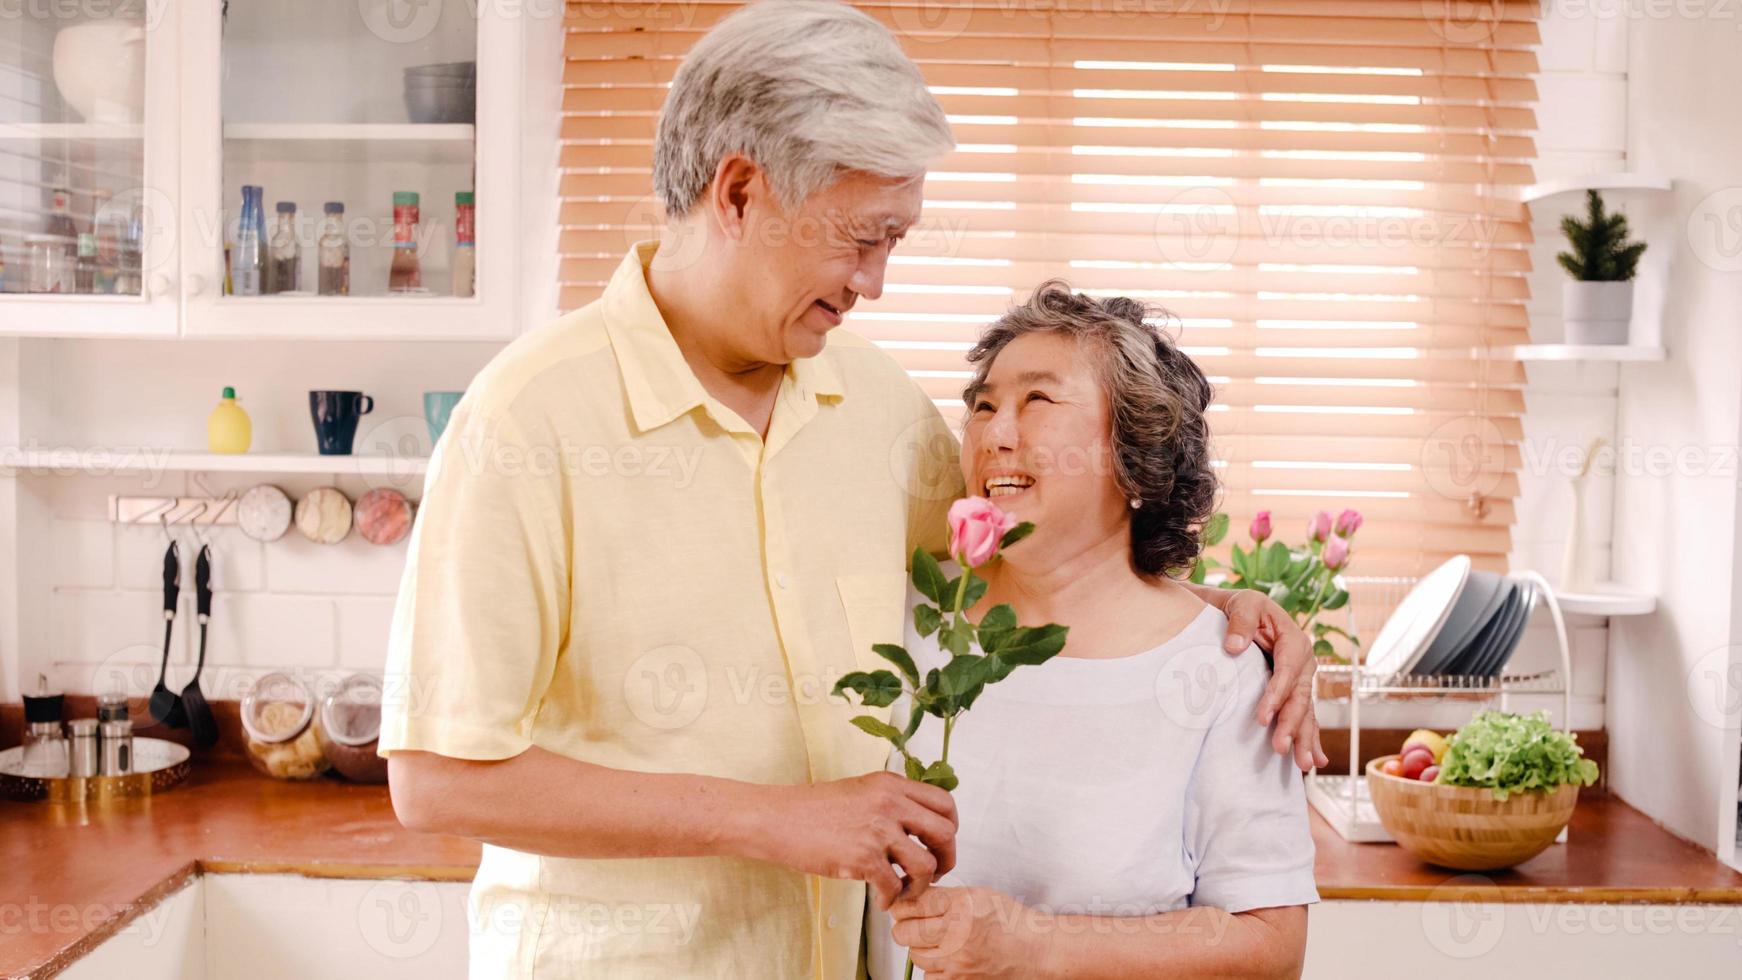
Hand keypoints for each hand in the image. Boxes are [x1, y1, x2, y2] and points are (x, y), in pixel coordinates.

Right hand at [756, 771, 956, 910]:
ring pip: (927, 865)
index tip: (940, 844)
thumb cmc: (813, 808)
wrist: (777, 819)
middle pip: (945, 833)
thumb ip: (892, 801)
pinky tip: (881, 900)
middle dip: (945, 859)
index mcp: (891, 784)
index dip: (951, 828)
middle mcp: (890, 803)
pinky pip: (895, 887)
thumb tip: (920, 823)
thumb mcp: (861, 790)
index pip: (945, 803)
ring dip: (920, 885)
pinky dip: (892, 900)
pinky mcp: (862, 857)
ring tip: (904, 891)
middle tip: (931, 873)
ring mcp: (877, 830)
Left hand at [890, 885, 1044, 977]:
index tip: (903, 904)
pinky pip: (928, 976)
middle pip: (904, 932)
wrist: (1037, 951)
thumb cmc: (1012, 921)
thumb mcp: (980, 894)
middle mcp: (957, 933)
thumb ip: (946, 895)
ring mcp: (957, 962)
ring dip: (920, 948)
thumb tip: (913, 896)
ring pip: (915, 955)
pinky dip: (933, 968)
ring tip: (935, 941)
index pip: (912, 903)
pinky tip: (946, 958)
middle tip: (913, 923)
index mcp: (961, 905)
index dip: (902, 903)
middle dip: (904, 926)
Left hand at [1216, 589, 1328, 771]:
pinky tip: (1316, 759)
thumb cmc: (1242, 607)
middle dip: (1292, 724)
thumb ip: (1240, 622)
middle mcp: (1303, 661)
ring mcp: (1301, 678)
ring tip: (1304, 764)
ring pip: (1305, 711)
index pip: (1288, 670)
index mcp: (1294, 639)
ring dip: (1304, 738)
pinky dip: (1311, 737)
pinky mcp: (1294, 690)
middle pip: (1300, 696)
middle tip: (1280, 748)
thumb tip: (1234, 647)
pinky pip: (1305, 715)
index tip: (1262, 718)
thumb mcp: (1242, 604)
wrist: (1241, 612)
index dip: (1277, 695)